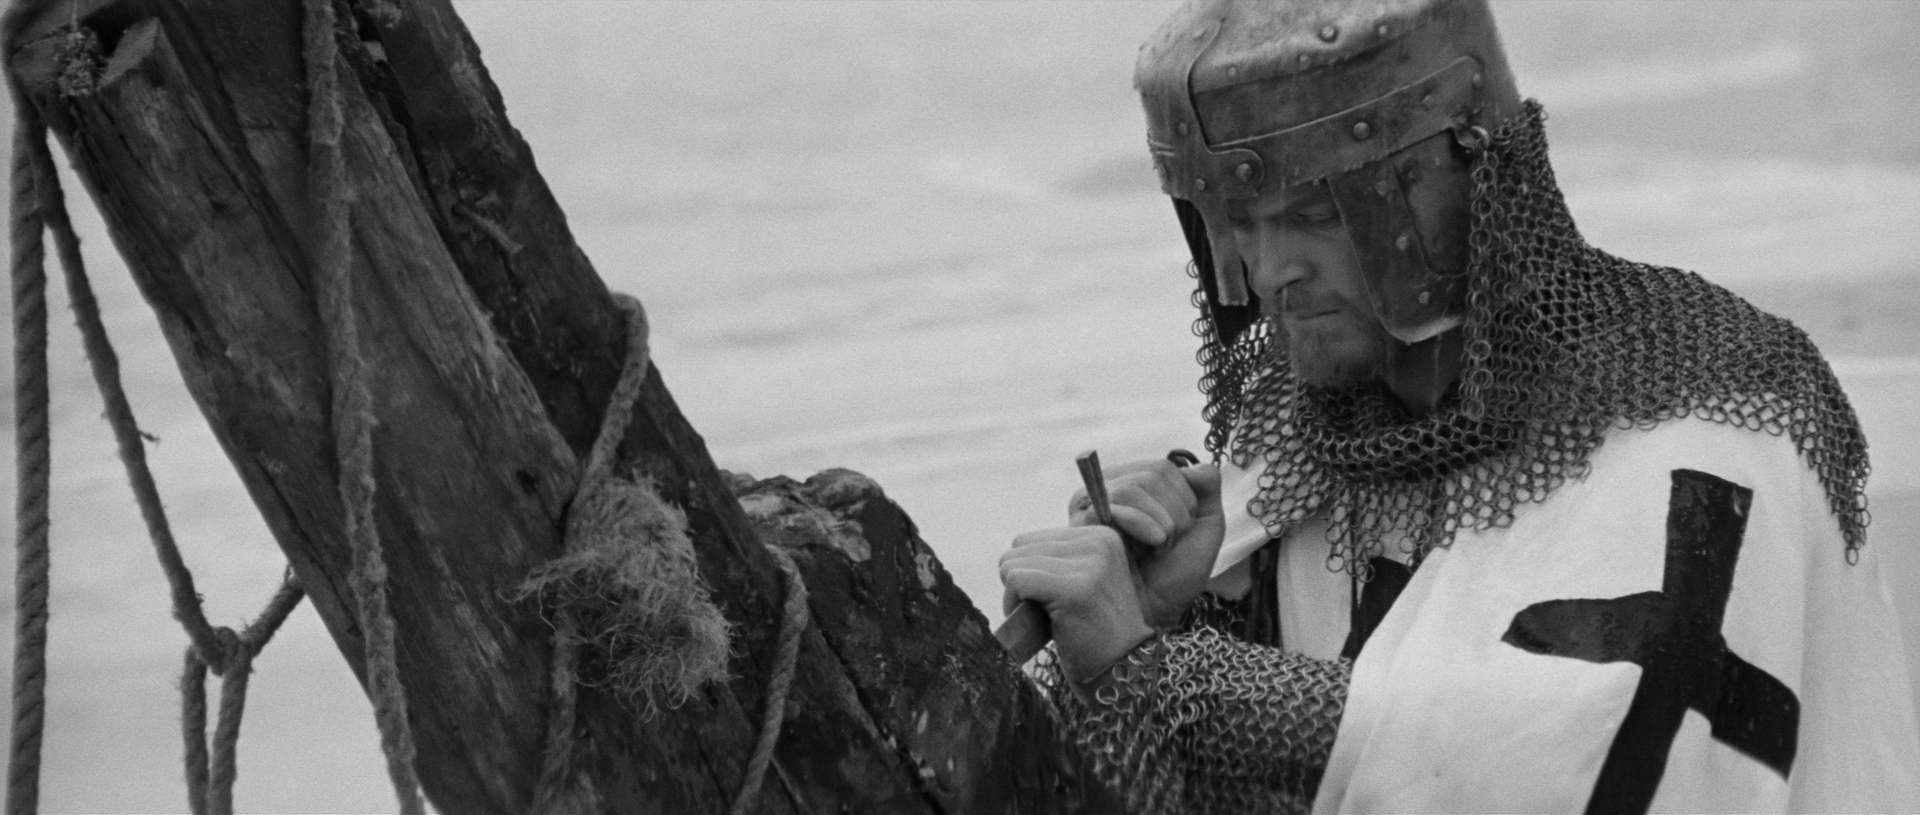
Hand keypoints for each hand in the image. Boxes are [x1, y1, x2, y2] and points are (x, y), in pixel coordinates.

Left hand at [999, 525, 1154, 684]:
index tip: (1052, 598)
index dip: (1028, 572)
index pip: (1029, 539)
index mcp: (1101, 536)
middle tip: (1045, 612)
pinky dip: (1013, 604)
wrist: (1119, 671)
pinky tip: (1037, 623)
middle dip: (1020, 582)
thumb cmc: (1091, 632)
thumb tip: (1008, 558)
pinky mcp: (1074, 589)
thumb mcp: (1083, 581)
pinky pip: (1016, 581)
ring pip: (1013, 563)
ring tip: (1043, 618)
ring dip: (1016, 597)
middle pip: (1018, 547)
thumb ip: (1056, 560)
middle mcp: (1098, 543)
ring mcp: (1089, 565)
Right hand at [1068, 459, 1222, 629]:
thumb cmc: (1172, 578)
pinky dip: (1143, 523)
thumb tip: (1201, 465)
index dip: (1186, 499)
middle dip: (1176, 513)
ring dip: (1161, 523)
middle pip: (1154, 473)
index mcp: (1137, 486)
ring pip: (1135, 486)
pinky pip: (1116, 505)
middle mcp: (1110, 489)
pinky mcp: (1080, 522)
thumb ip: (1208, 494)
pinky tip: (1150, 545)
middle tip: (1168, 545)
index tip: (1181, 533)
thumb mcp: (1203, 533)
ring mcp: (1092, 504)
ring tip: (1156, 550)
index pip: (1165, 467)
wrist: (1151, 615)